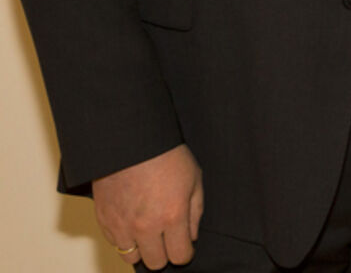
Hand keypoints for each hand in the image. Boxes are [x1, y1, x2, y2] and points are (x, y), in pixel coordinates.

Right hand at [91, 144, 203, 268]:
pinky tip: (132, 222)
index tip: (185, 244)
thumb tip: (191, 237)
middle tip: (167, 238)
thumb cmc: (166, 156)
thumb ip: (196, 212)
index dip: (185, 252)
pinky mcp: (104, 220)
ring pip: (132, 258)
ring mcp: (122, 225)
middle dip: (165, 253)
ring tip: (148, 231)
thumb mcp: (194, 179)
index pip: (180, 256)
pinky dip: (125, 238)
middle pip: (156, 263)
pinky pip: (115, 244)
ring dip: (142, 248)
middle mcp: (146, 226)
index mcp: (172, 216)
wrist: (131, 141)